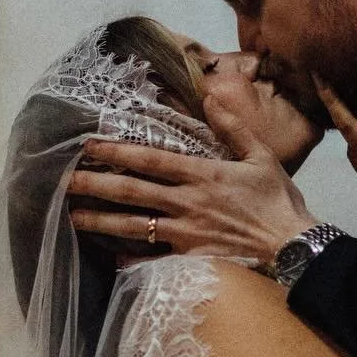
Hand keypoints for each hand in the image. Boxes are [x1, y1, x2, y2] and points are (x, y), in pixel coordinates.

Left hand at [68, 94, 314, 262]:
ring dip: (100, 220)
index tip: (90, 145)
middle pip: (132, 192)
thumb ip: (233, 128)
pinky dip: (129, 258)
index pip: (150, 160)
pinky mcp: (190, 258)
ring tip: (72, 216)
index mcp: (203, 174)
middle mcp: (187, 203)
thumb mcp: (261, 156)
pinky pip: (152, 259)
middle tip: (64, 180)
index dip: (117, 151)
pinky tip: (109, 255)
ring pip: (133, 225)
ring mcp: (185, 234)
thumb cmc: (279, 202)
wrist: (293, 247)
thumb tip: (210, 97)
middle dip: (95, 184)